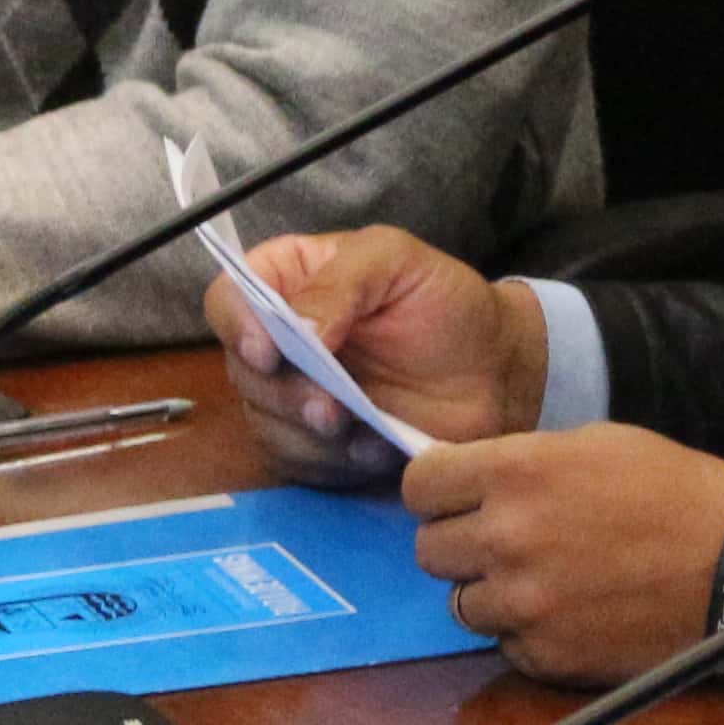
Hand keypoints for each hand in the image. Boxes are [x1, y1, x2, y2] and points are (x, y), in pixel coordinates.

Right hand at [202, 227, 542, 480]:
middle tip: (331, 407)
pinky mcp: (318, 445)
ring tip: (365, 430)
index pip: (228, 298)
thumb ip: (341, 282)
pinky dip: (333, 462)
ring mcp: (294, 395)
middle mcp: (279, 339)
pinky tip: (375, 449)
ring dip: (310, 435)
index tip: (269, 352)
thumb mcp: (398, 262)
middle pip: (242, 369)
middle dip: (285, 393)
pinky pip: (299, 462)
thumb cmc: (445, 303)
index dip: (237, 325)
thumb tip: (296, 330)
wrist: (495, 369)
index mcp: (288, 280)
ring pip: (265, 423)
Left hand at [398, 426, 723, 679]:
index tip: (455, 496)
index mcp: (516, 472)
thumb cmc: (671, 489)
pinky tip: (569, 610)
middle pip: (429, 550)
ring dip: (489, 591)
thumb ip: (520, 462)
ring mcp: (523, 603)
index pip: (417, 486)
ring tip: (540, 578)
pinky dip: (526, 630)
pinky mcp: (546, 654)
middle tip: (502, 539)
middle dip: (460, 542)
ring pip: (459, 603)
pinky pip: (505, 643)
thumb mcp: (592, 443)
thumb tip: (468, 480)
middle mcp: (505, 538)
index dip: (436, 491)